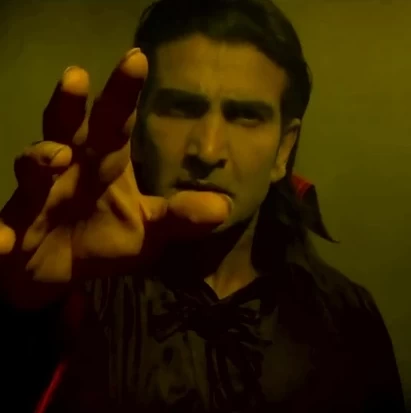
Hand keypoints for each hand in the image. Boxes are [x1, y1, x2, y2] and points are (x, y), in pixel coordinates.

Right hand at [0, 48, 229, 308]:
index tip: (136, 59)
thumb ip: (179, 217)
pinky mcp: (13, 231)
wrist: (61, 272)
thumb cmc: (104, 240)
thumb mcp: (149, 231)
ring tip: (56, 157)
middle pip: (67, 130)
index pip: (114, 123)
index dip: (123, 94)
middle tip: (78, 77)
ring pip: (32, 171)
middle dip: (70, 105)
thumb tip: (223, 208)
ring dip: (38, 161)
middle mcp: (69, 171)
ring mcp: (37, 199)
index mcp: (103, 164)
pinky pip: (0, 230)